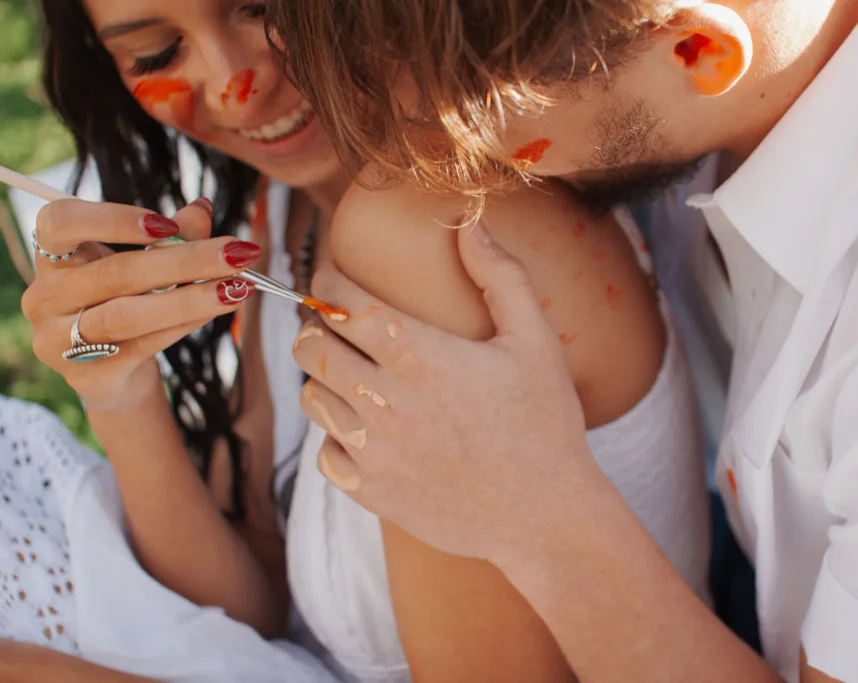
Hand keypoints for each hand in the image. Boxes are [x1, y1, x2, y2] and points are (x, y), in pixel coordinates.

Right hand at [21, 198, 261, 411]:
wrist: (112, 375)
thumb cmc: (125, 303)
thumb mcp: (140, 263)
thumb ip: (168, 236)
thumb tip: (201, 208)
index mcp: (52, 257)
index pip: (61, 222)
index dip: (112, 219)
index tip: (168, 225)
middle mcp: (45, 297)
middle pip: (116, 273)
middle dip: (185, 260)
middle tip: (237, 253)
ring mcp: (58, 340)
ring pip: (129, 315)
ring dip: (192, 299)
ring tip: (238, 287)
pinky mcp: (86, 374)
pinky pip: (144, 344)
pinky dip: (186, 324)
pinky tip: (219, 309)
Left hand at [294, 224, 607, 561]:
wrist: (547, 514)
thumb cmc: (546, 423)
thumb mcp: (535, 340)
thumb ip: (500, 275)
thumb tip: (468, 221)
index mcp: (418, 354)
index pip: (339, 300)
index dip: (326, 281)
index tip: (332, 278)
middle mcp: (383, 399)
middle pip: (310, 345)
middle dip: (317, 326)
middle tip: (340, 326)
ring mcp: (372, 450)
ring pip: (311, 396)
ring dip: (326, 378)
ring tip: (354, 374)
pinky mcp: (369, 492)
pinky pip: (324, 452)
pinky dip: (337, 435)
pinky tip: (368, 429)